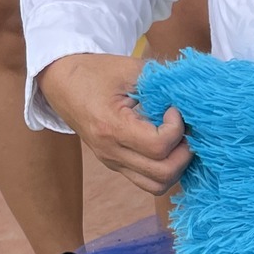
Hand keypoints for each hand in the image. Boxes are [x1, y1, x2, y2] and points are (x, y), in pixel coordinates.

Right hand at [38, 53, 189, 193]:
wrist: (60, 83)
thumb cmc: (93, 72)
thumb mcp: (127, 68)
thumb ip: (160, 80)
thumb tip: (192, 92)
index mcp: (111, 127)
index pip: (158, 146)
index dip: (177, 129)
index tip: (175, 109)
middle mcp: (111, 152)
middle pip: (163, 174)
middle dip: (184, 153)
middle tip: (185, 129)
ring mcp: (112, 162)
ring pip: (157, 186)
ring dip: (177, 166)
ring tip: (178, 141)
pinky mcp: (116, 165)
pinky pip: (148, 181)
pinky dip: (166, 169)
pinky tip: (168, 146)